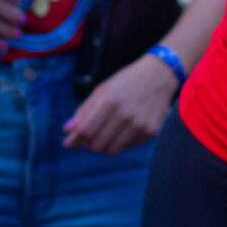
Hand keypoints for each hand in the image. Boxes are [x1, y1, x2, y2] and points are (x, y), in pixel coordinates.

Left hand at [62, 50, 179, 154]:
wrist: (158, 76)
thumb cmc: (125, 83)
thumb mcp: (102, 90)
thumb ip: (84, 111)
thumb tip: (68, 131)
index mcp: (109, 101)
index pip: (86, 130)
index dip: (74, 139)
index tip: (68, 143)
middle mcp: (125, 115)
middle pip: (96, 145)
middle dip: (90, 143)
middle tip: (91, 135)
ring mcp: (139, 124)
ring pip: (112, 150)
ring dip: (105, 144)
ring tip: (108, 131)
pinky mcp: (150, 131)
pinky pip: (127, 147)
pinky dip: (122, 141)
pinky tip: (126, 127)